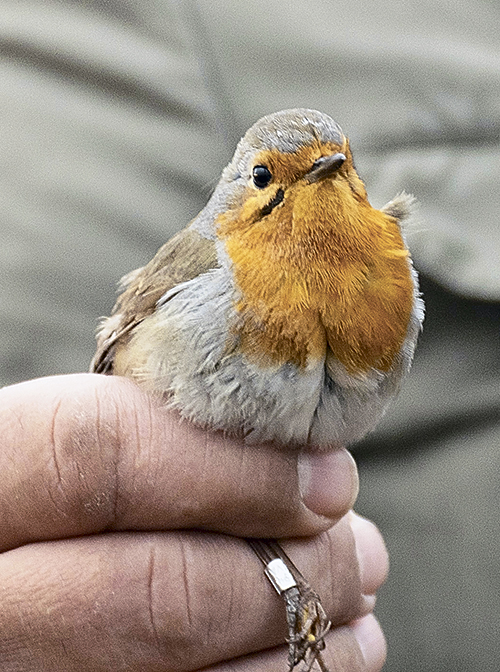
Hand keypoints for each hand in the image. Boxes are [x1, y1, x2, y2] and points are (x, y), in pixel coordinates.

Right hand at [0, 374, 387, 670]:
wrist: (7, 599)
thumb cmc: (42, 505)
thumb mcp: (65, 454)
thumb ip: (152, 442)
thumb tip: (306, 462)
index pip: (94, 457)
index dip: (232, 466)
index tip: (332, 477)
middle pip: (156, 589)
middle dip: (291, 569)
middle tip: (362, 550)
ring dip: (300, 641)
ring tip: (355, 604)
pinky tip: (318, 661)